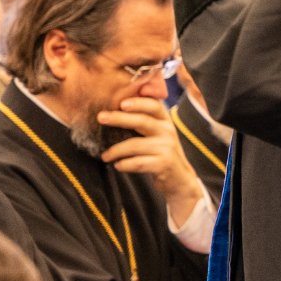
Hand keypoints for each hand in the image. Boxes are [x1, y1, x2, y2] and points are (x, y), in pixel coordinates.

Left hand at [99, 97, 208, 217]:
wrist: (179, 178)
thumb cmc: (161, 153)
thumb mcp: (158, 134)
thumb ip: (144, 120)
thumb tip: (113, 111)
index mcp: (165, 121)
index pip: (154, 106)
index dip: (138, 102)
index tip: (121, 103)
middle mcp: (168, 131)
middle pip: (142, 121)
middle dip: (119, 118)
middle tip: (101, 117)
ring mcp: (167, 148)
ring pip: (135, 144)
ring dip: (116, 150)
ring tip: (105, 156)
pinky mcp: (164, 164)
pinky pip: (138, 163)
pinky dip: (124, 164)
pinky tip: (118, 165)